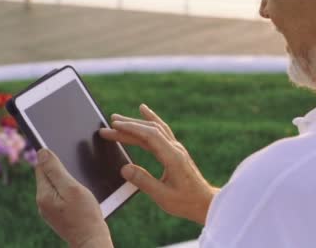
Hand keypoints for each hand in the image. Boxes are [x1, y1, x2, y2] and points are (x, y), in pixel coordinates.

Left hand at [35, 149, 112, 247]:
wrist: (91, 240)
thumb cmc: (85, 215)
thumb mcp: (72, 188)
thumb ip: (56, 170)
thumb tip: (42, 152)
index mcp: (43, 194)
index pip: (41, 167)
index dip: (52, 158)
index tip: (65, 154)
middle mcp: (42, 203)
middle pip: (47, 176)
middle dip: (60, 169)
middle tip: (77, 171)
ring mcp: (49, 210)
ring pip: (54, 185)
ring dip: (65, 180)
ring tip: (80, 185)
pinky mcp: (57, 214)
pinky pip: (60, 195)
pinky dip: (68, 191)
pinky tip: (79, 195)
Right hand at [99, 104, 218, 224]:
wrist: (205, 202)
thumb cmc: (186, 202)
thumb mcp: (163, 196)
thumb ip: (144, 182)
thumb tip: (124, 168)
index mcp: (173, 157)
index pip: (150, 136)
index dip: (131, 129)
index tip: (114, 126)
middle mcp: (175, 149)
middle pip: (151, 130)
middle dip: (129, 125)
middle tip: (110, 122)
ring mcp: (176, 148)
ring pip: (156, 129)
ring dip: (137, 122)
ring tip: (119, 119)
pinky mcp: (176, 151)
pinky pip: (162, 131)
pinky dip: (151, 121)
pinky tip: (144, 113)